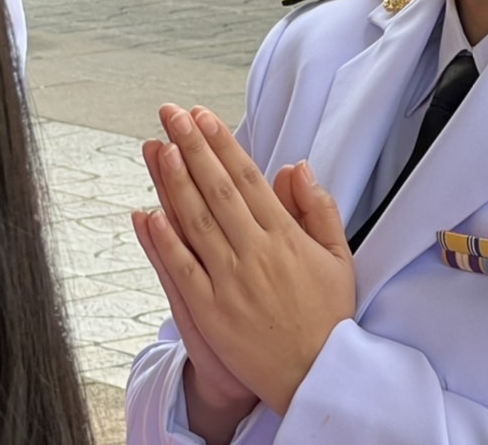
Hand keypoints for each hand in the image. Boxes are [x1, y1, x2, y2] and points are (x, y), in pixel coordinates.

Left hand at [147, 105, 355, 415]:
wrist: (316, 374)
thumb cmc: (328, 313)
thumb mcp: (339, 256)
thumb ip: (318, 208)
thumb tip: (297, 167)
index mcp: (287, 236)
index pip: (249, 178)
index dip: (223, 144)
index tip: (204, 116)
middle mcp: (256, 253)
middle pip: (218, 189)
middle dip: (193, 146)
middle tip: (172, 114)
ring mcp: (230, 282)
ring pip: (197, 221)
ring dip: (175, 182)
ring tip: (159, 146)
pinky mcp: (211, 311)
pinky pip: (183, 269)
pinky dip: (165, 240)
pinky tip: (149, 212)